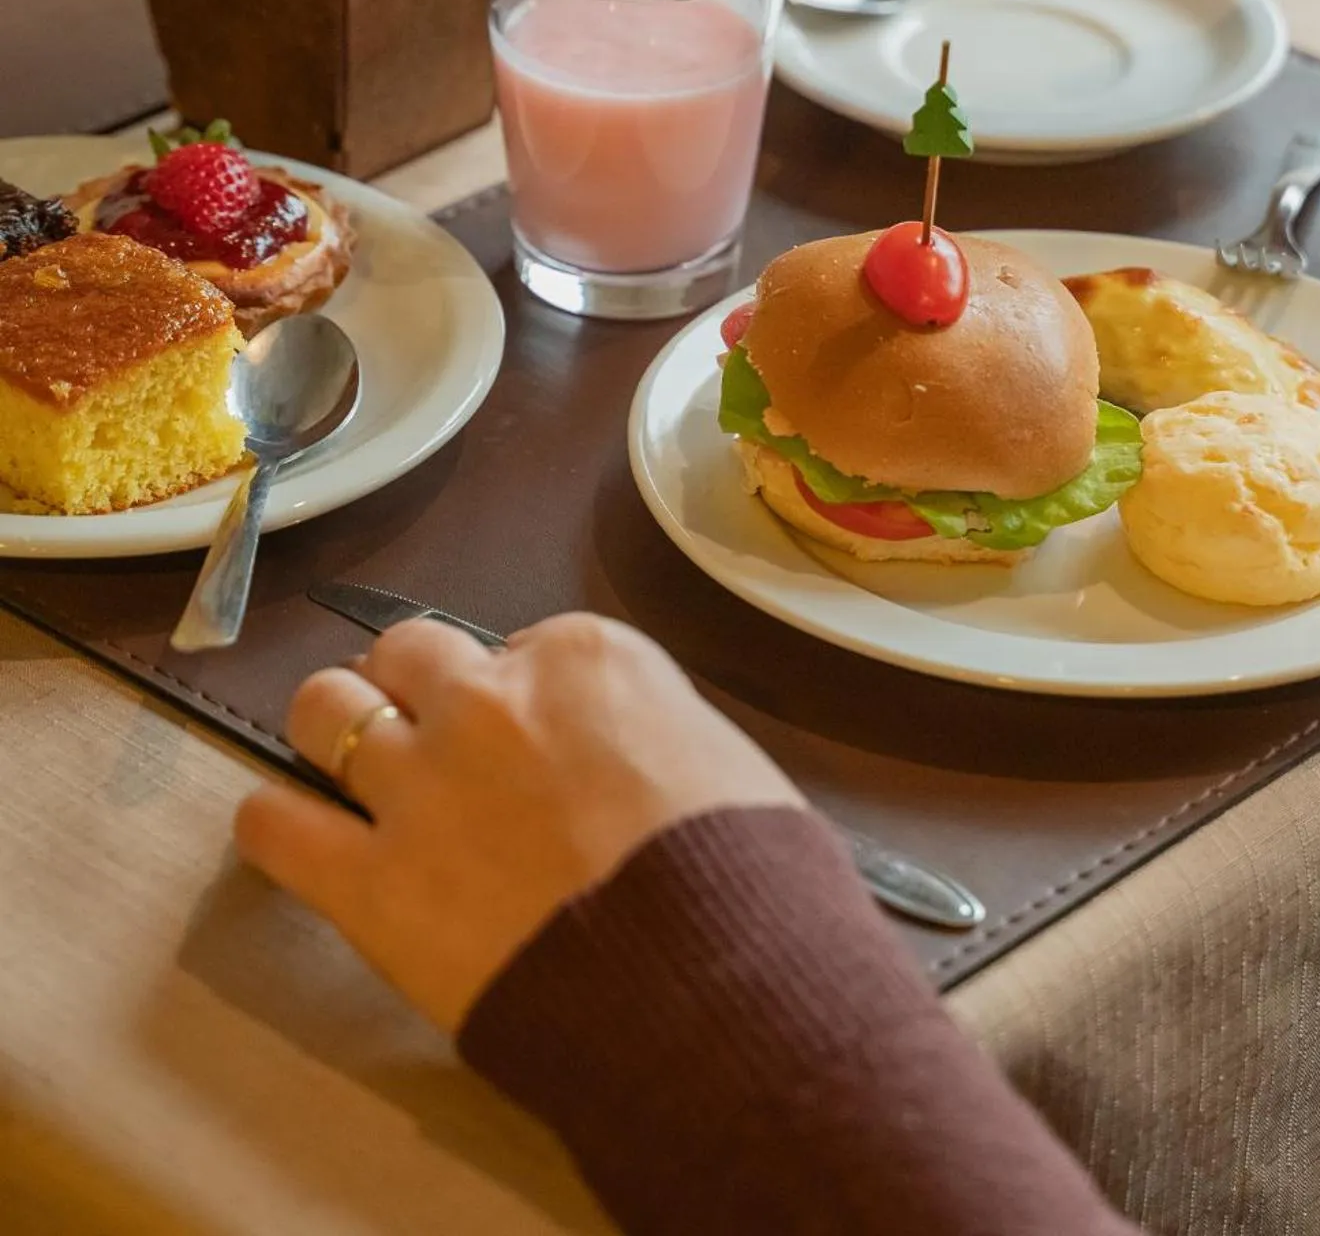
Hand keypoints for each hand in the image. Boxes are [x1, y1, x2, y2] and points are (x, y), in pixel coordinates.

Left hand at [235, 613, 802, 1032]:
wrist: (711, 979)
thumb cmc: (744, 876)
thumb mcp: (720, 753)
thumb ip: (646, 726)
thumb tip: (620, 755)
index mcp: (585, 657)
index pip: (521, 642)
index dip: (524, 693)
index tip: (538, 738)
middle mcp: (490, 699)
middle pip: (410, 651)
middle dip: (418, 687)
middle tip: (437, 740)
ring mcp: (420, 785)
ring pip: (325, 706)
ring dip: (336, 728)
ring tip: (350, 768)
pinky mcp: (371, 882)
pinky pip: (272, 824)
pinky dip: (275, 824)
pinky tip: (294, 836)